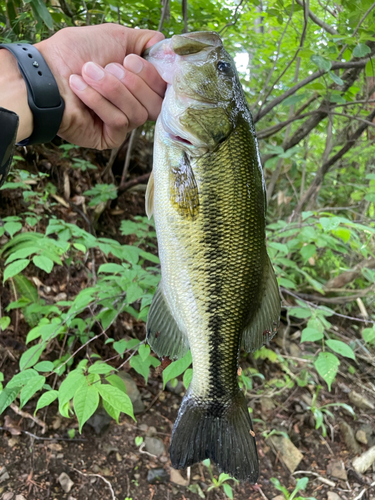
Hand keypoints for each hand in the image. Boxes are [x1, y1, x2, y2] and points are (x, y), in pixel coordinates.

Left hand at [35, 24, 165, 148]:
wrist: (44, 73)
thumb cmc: (73, 53)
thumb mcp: (115, 36)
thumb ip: (146, 41)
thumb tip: (169, 48)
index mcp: (138, 84)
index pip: (164, 89)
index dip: (153, 76)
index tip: (132, 60)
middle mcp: (133, 104)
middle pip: (156, 104)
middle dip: (132, 82)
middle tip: (109, 66)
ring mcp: (122, 123)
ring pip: (138, 113)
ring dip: (111, 89)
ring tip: (88, 73)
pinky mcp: (110, 138)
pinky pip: (120, 123)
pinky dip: (99, 102)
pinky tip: (80, 87)